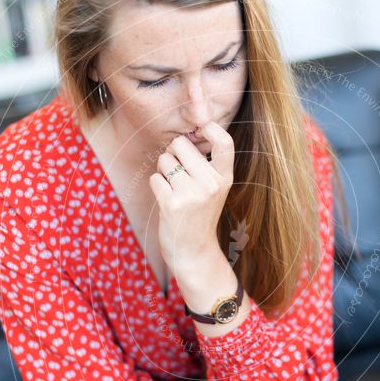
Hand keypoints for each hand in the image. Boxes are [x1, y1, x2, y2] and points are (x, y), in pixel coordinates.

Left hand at [148, 122, 234, 273]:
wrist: (194, 252)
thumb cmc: (199, 216)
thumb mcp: (213, 189)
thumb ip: (206, 164)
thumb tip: (184, 135)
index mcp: (224, 178)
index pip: (224, 142)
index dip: (210, 128)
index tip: (199, 130)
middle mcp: (211, 184)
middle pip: (181, 144)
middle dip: (173, 153)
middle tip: (177, 171)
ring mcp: (192, 194)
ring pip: (164, 160)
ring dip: (162, 171)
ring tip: (173, 189)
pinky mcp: (172, 204)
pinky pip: (155, 178)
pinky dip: (156, 186)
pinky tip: (166, 200)